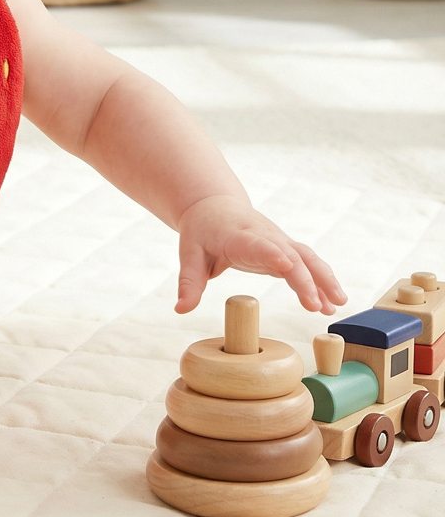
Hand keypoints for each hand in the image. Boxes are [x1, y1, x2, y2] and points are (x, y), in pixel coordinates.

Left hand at [175, 194, 346, 314]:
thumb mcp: (189, 254)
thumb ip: (189, 282)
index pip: (258, 244)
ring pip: (306, 257)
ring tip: (336, 305)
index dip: (272, 254)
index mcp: (238, 235)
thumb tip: (180, 309)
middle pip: (289, 254)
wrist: (214, 206)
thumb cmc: (201, 231)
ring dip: (323, 279)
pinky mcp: (285, 248)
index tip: (286, 266)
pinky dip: (320, 281)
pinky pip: (308, 263)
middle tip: (315, 305)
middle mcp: (264, 236)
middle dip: (305, 279)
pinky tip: (330, 303)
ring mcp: (278, 241)